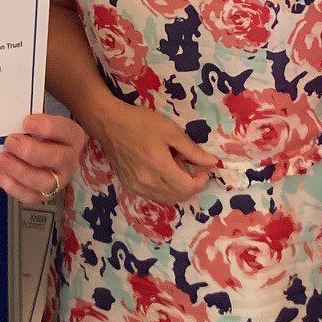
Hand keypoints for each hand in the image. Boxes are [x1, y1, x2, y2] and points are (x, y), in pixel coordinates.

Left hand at [0, 113, 86, 203]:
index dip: (48, 127)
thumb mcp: (28, 121)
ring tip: (1, 158)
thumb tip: (13, 114)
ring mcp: (58, 180)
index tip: (26, 122)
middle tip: (10, 141)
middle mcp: (69, 159)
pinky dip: (12, 186)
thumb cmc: (25, 132)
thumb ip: (26, 118)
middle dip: (31, 150)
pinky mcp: (42, 195)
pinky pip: (30, 195)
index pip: (66, 131)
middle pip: (58, 158)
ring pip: (44, 181)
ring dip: (21, 170)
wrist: (14, 153)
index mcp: (71, 136)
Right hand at [89, 99, 218, 203]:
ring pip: (166, 199)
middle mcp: (147, 182)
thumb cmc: (141, 122)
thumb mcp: (170, 131)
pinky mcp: (129, 186)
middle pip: (178, 196)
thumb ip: (192, 150)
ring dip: (178, 190)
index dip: (200, 182)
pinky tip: (163, 175)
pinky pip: (153, 196)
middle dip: (191, 186)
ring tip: (178, 170)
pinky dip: (164, 190)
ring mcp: (136, 186)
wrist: (109, 123)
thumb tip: (212, 162)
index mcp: (159, 166)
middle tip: (194, 170)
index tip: (203, 170)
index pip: (187, 187)